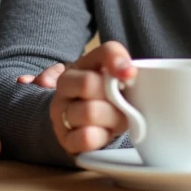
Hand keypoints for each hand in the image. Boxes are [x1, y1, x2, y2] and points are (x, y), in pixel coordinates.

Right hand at [18, 42, 135, 154]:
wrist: (84, 126)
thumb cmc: (105, 100)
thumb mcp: (115, 80)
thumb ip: (122, 67)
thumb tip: (128, 71)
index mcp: (81, 65)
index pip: (104, 53)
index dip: (118, 61)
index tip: (130, 75)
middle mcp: (65, 85)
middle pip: (88, 83)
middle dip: (113, 99)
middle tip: (121, 106)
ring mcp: (61, 112)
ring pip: (89, 112)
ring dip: (110, 120)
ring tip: (112, 120)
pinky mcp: (65, 138)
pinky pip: (86, 137)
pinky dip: (101, 137)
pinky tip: (103, 133)